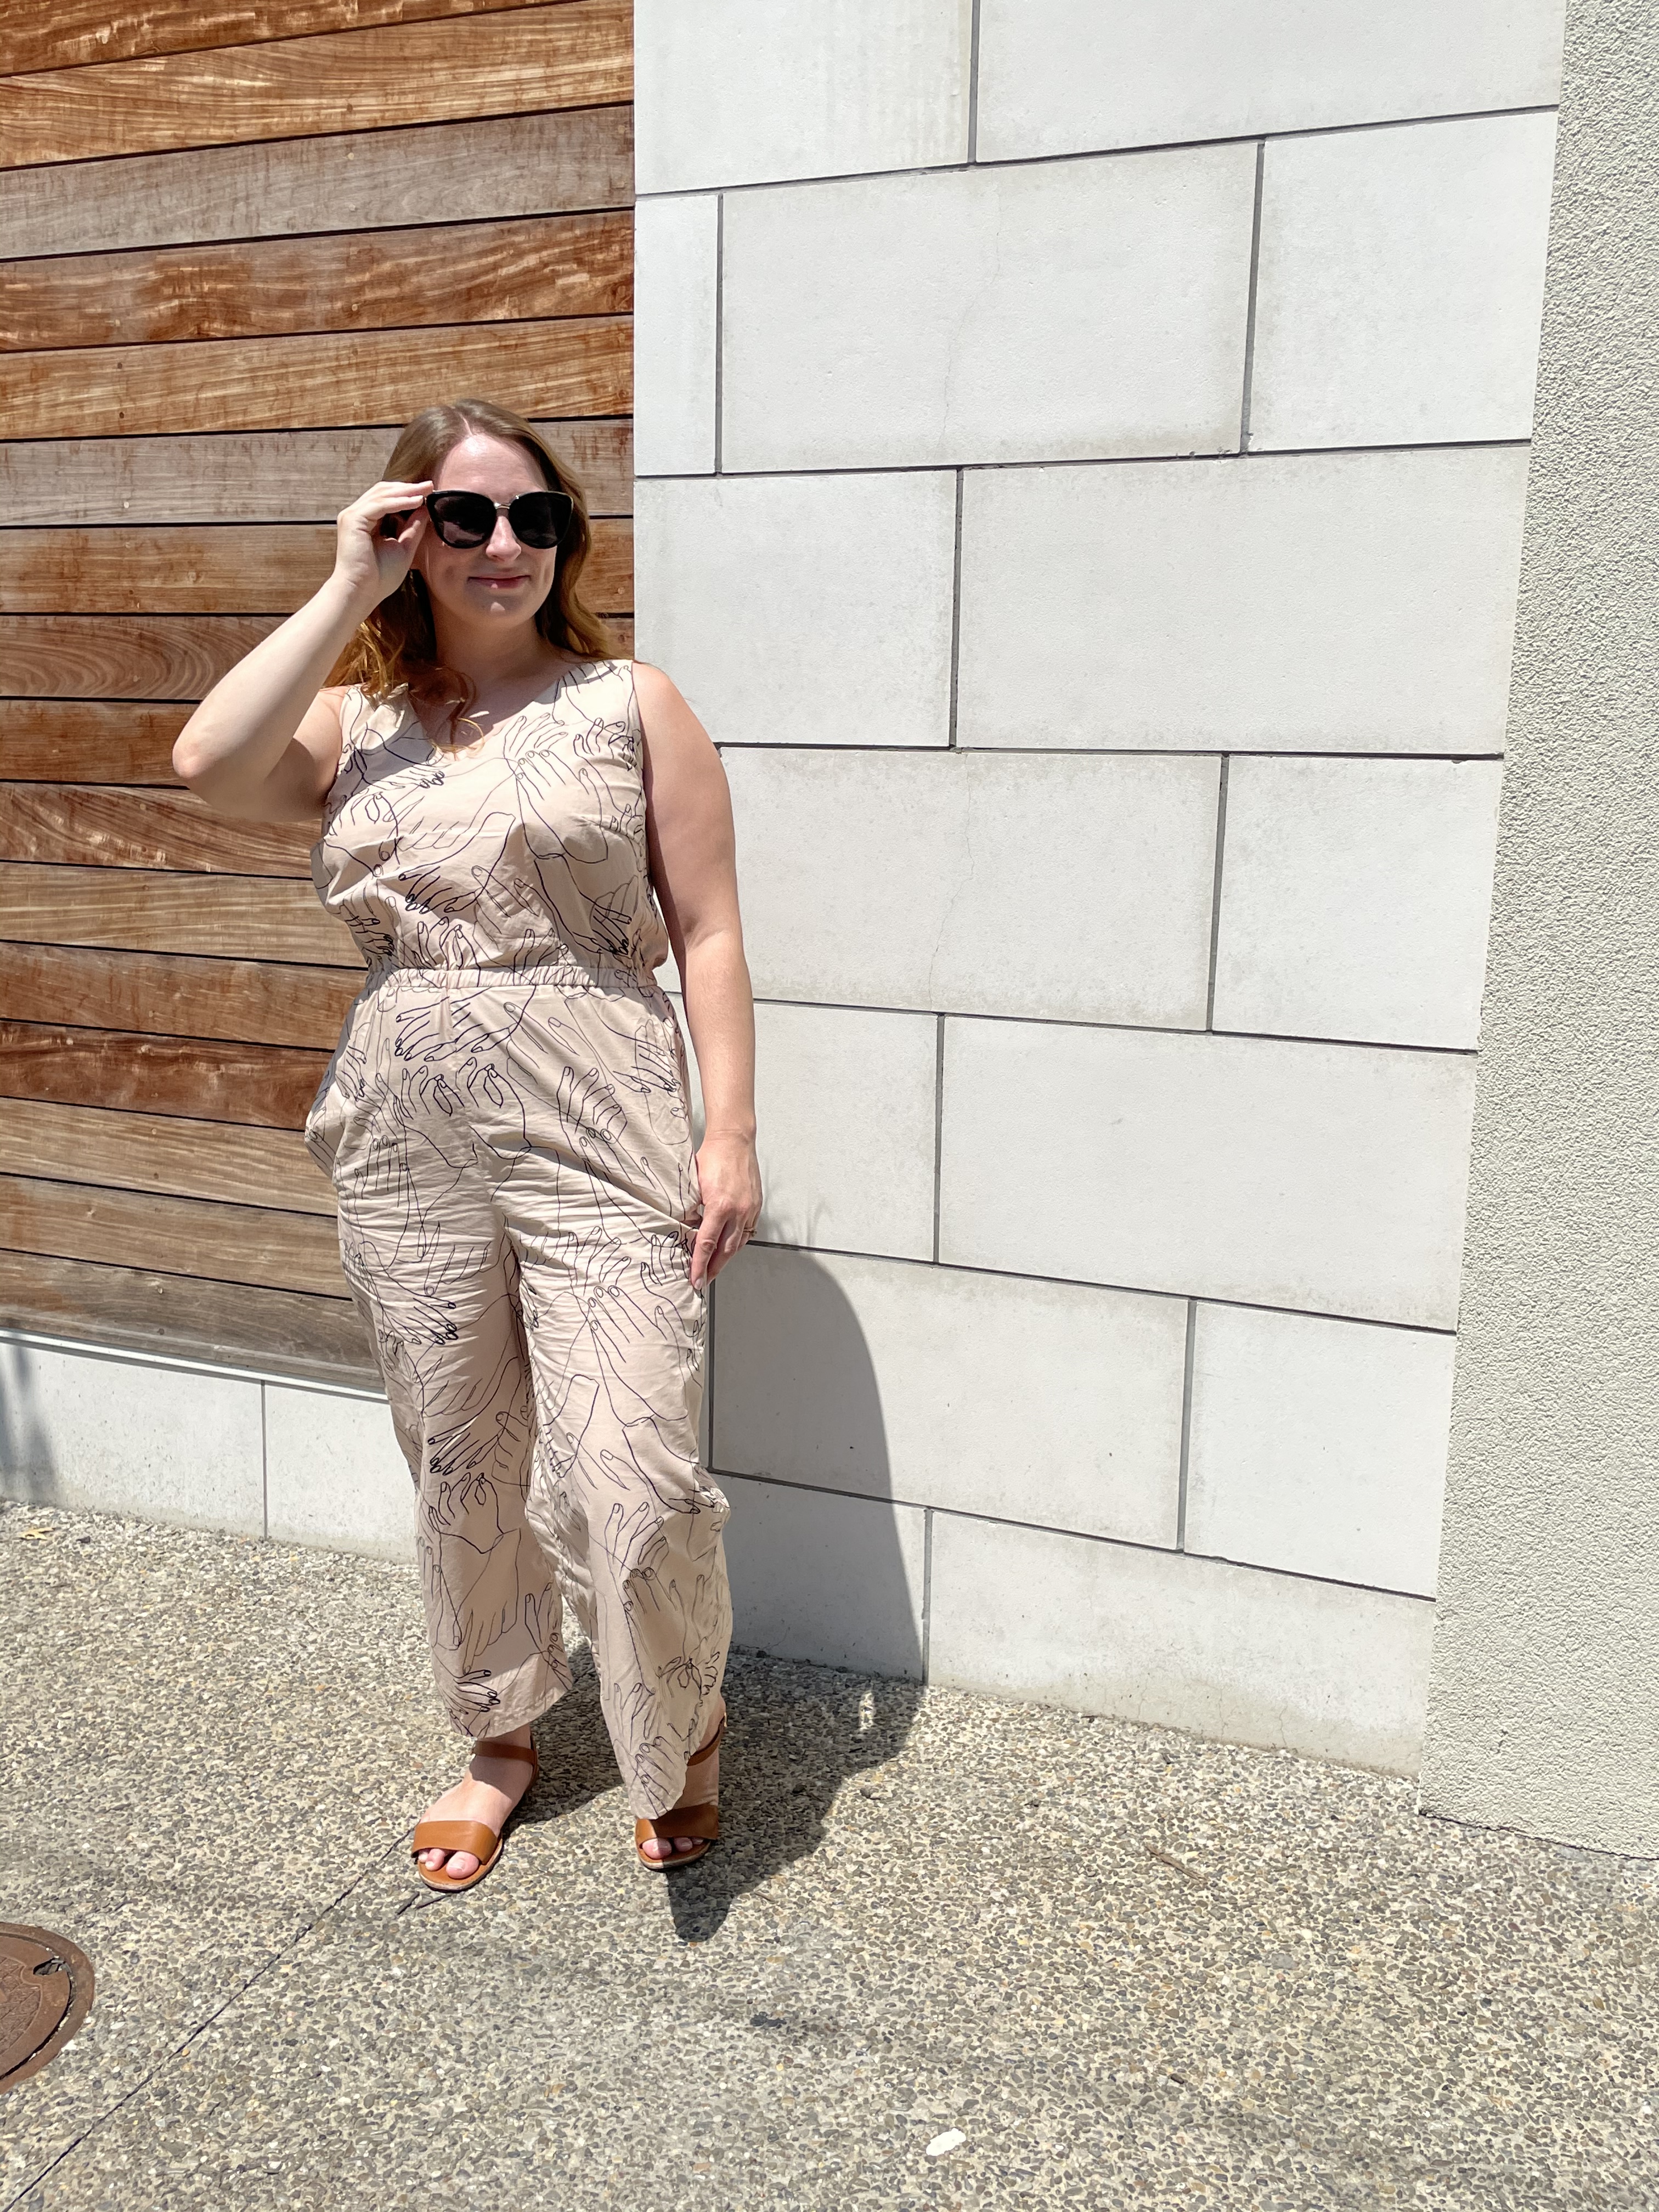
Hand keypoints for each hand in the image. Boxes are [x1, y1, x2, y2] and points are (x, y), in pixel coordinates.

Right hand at [330, 479, 433, 612]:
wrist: (362, 592)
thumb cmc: (379, 577)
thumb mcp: (403, 548)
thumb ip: (412, 528)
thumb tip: (424, 509)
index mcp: (366, 521)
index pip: (386, 499)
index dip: (407, 493)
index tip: (428, 492)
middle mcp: (357, 515)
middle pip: (383, 491)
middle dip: (408, 487)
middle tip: (430, 485)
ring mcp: (352, 516)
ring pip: (381, 494)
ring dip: (406, 491)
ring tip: (426, 490)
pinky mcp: (353, 519)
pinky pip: (380, 505)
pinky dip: (399, 501)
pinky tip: (416, 501)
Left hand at [689, 1131, 760, 1290]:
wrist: (733, 1140)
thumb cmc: (711, 1157)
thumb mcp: (693, 1184)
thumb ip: (691, 1208)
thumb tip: (683, 1228)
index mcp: (720, 1206)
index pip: (707, 1244)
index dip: (699, 1265)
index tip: (695, 1280)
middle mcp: (738, 1210)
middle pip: (726, 1250)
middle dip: (714, 1268)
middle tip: (704, 1281)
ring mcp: (749, 1208)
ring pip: (738, 1242)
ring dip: (726, 1257)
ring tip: (715, 1267)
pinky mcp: (755, 1204)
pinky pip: (747, 1230)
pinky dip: (737, 1241)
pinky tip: (729, 1246)